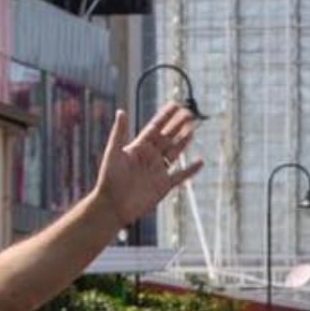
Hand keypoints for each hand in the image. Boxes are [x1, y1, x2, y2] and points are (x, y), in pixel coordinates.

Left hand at [94, 104, 203, 227]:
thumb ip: (119, 133)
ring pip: (174, 152)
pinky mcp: (164, 186)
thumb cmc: (109, 179)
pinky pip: (180, 175)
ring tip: (193, 129)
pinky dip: (191, 170)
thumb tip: (121, 111)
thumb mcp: (114, 153)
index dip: (165, 116)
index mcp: (139, 147)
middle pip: (168, 137)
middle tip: (190, 113)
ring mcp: (158, 170)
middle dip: (178, 125)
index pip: (155, 128)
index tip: (175, 104)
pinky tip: (200, 162)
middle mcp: (150, 157)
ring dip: (184, 141)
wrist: (113, 206)